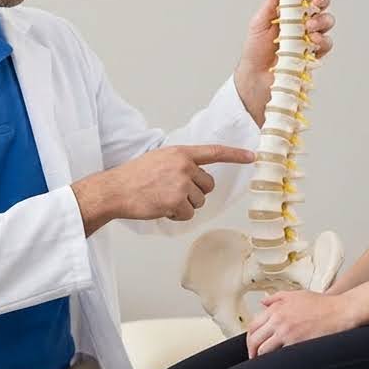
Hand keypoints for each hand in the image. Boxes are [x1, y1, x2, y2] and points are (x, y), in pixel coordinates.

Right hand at [72, 144, 254, 233]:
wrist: (115, 190)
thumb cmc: (133, 177)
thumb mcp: (158, 159)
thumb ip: (179, 163)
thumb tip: (195, 175)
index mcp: (180, 153)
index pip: (214, 152)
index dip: (235, 154)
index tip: (252, 156)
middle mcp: (184, 166)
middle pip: (208, 185)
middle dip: (195, 193)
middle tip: (173, 193)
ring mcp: (181, 183)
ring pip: (199, 201)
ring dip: (185, 205)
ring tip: (163, 199)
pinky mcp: (177, 201)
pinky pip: (189, 214)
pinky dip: (177, 215)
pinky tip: (161, 208)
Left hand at [235, 0, 334, 123]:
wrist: (256, 76)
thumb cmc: (256, 49)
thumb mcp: (259, 23)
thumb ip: (271, 3)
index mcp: (290, 9)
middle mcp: (303, 20)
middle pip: (321, 2)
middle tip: (315, 0)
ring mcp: (310, 36)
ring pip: (327, 20)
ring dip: (322, 19)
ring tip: (310, 26)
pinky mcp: (314, 52)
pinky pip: (326, 42)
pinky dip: (323, 39)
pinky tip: (313, 40)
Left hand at [245, 290, 358, 358]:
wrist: (341, 312)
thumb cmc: (323, 304)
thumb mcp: (297, 295)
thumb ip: (277, 298)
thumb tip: (262, 302)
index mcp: (276, 309)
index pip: (253, 326)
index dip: (249, 339)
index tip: (252, 346)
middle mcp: (278, 320)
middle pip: (254, 339)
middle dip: (252, 351)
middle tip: (254, 358)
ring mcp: (287, 332)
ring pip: (263, 350)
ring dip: (262, 359)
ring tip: (265, 365)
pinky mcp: (297, 343)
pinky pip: (279, 356)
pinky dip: (276, 361)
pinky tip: (278, 365)